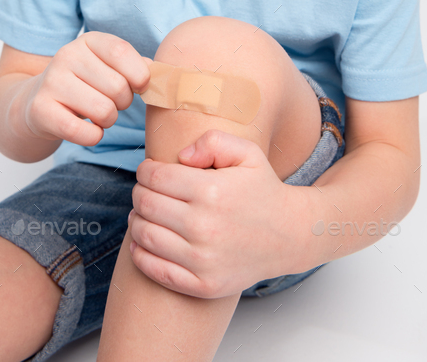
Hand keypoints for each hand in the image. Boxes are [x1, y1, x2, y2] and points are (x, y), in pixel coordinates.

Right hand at [21, 33, 151, 146]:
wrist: (36, 103)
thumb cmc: (85, 84)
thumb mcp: (107, 66)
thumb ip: (137, 66)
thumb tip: (163, 74)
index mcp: (88, 41)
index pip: (122, 52)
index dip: (139, 75)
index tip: (140, 86)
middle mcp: (66, 55)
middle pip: (118, 87)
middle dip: (123, 102)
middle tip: (111, 102)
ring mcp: (51, 82)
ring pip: (104, 110)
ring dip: (109, 120)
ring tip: (97, 114)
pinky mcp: (41, 110)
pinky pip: (85, 132)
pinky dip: (93, 136)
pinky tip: (87, 129)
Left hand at [127, 129, 298, 298]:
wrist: (289, 236)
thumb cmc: (262, 190)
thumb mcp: (247, 152)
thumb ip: (212, 141)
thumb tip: (181, 156)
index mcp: (212, 191)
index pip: (155, 177)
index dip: (145, 170)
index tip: (149, 170)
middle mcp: (205, 227)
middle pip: (145, 204)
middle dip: (139, 191)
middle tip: (146, 189)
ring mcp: (203, 260)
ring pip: (144, 235)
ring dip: (137, 219)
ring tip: (146, 212)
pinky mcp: (203, 285)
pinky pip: (154, 270)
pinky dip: (140, 253)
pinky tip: (145, 240)